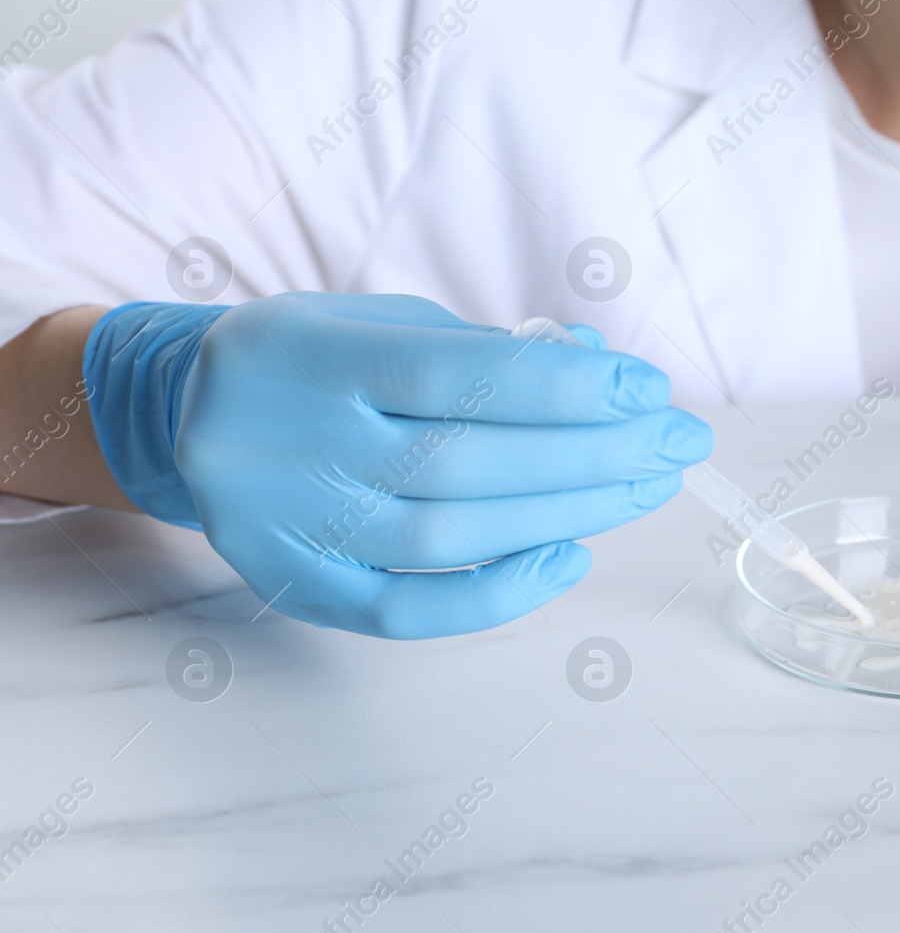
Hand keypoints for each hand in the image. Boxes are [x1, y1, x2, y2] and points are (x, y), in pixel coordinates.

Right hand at [84, 292, 710, 637]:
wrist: (189, 412)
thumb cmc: (314, 358)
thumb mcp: (382, 320)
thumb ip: (486, 346)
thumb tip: (600, 364)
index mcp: (311, 357)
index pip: (456, 374)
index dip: (562, 385)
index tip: (647, 388)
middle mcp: (293, 446)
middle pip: (467, 462)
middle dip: (593, 453)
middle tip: (677, 442)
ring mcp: (288, 526)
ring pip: (449, 536)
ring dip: (568, 513)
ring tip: (644, 487)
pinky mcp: (294, 585)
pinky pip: (404, 611)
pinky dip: (497, 593)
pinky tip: (568, 556)